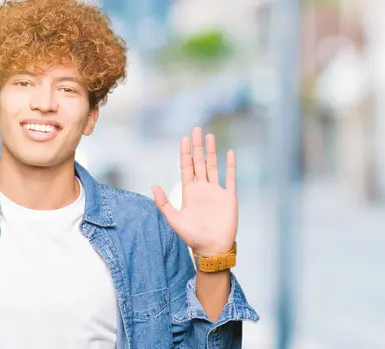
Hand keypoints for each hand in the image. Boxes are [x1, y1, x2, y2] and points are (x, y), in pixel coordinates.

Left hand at [152, 127, 237, 255]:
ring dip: (211, 152)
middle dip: (197, 146)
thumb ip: (163, 203)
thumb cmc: (192, 237)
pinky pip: (230, 178)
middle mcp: (202, 188)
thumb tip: (153, 185)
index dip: (185, 153)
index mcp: (189, 192)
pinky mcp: (229, 197)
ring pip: (213, 166)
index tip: (184, 138)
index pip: (186, 167)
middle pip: (199, 162)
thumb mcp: (174, 220)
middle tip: (196, 130)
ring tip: (209, 137)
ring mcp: (216, 191)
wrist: (212, 248)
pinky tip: (229, 153)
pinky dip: (230, 166)